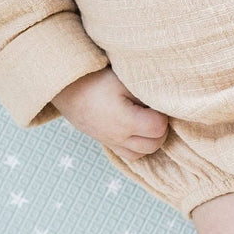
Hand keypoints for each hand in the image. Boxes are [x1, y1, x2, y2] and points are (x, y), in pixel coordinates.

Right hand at [53, 66, 169, 162]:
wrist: (65, 87)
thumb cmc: (96, 79)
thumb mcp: (123, 79)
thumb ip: (146, 91)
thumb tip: (168, 99)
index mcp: (125, 121)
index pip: (159, 128)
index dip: (162, 115)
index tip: (155, 102)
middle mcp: (118, 137)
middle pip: (154, 144)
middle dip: (159, 129)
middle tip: (153, 109)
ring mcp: (111, 142)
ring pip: (142, 153)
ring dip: (150, 139)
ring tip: (146, 119)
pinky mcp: (105, 142)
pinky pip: (128, 154)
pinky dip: (138, 145)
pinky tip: (136, 128)